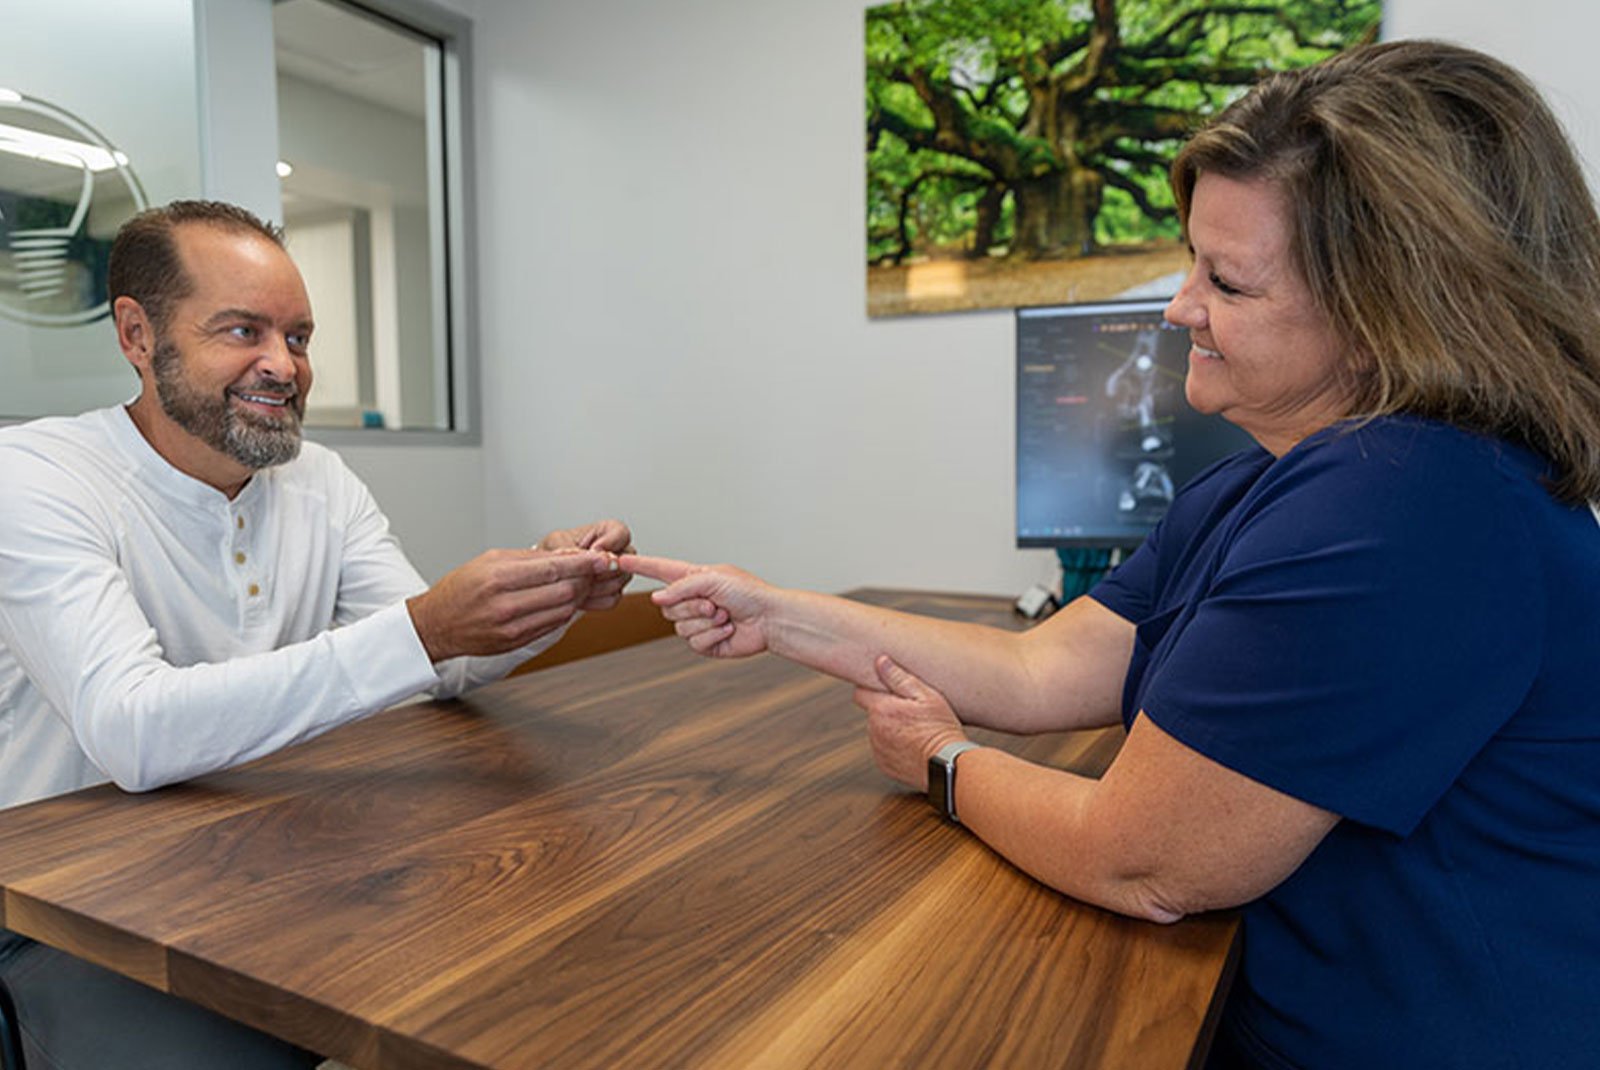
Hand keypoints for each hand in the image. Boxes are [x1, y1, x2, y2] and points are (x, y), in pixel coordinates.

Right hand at [407, 548, 618, 661]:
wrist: (436, 625)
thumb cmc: (461, 588)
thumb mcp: (490, 560)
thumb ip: (531, 558)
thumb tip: (569, 555)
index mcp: (497, 578)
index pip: (553, 569)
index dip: (584, 563)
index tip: (604, 558)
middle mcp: (505, 605)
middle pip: (563, 591)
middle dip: (585, 579)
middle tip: (595, 569)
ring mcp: (511, 628)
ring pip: (563, 610)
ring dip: (577, 595)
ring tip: (579, 582)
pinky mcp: (516, 643)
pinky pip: (552, 625)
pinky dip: (563, 610)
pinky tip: (562, 600)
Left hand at [538, 519, 633, 609]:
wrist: (548, 575)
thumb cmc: (553, 552)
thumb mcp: (557, 543)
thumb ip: (575, 547)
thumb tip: (590, 554)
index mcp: (607, 532)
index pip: (622, 534)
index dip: (609, 543)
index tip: (592, 551)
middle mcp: (617, 552)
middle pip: (622, 562)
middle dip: (598, 570)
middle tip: (580, 571)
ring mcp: (617, 573)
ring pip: (618, 582)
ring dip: (595, 586)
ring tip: (575, 582)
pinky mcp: (614, 592)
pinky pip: (612, 598)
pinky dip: (594, 599)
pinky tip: (579, 595)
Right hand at [623, 555, 774, 657]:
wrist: (769, 619)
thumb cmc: (749, 592)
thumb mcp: (713, 578)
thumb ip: (682, 586)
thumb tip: (656, 598)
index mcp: (693, 579)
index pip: (659, 571)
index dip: (641, 566)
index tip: (620, 560)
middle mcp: (692, 600)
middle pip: (668, 607)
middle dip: (692, 606)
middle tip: (715, 604)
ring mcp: (697, 622)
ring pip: (679, 628)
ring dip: (706, 622)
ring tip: (725, 616)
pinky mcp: (705, 643)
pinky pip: (695, 642)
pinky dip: (713, 636)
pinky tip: (728, 630)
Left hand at [853, 656, 968, 790]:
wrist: (948, 765)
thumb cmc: (940, 729)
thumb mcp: (926, 696)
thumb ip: (899, 678)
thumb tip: (880, 662)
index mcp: (881, 710)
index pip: (860, 693)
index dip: (873, 689)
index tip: (886, 689)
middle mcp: (874, 730)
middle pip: (873, 713)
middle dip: (886, 709)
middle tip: (911, 711)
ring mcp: (878, 749)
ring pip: (878, 731)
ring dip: (891, 728)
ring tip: (915, 730)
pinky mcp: (884, 765)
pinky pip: (884, 749)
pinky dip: (895, 746)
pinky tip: (914, 744)